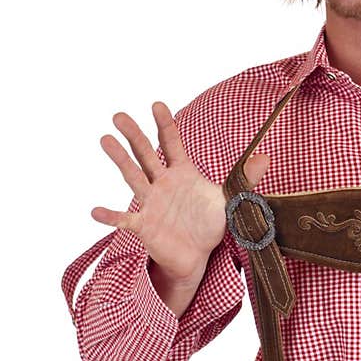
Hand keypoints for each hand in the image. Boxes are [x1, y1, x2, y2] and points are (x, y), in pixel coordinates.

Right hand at [92, 101, 271, 285]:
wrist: (197, 256)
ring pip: (133, 178)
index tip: (157, 104)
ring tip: (105, 140)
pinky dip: (110, 216)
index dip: (165, 125)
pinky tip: (94, 211)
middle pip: (146, 155)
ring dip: (120, 159)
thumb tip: (266, 158)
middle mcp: (163, 184)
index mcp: (183, 173)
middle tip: (119, 115)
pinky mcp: (144, 225)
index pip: (172, 144)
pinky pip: (124, 220)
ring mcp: (151, 203)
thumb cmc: (210, 224)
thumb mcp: (231, 201)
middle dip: (134, 135)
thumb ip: (246, 179)